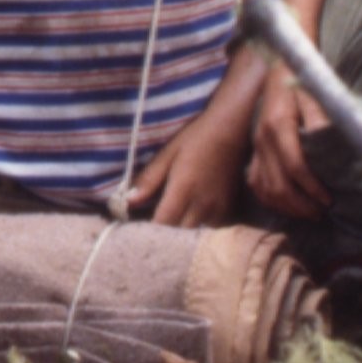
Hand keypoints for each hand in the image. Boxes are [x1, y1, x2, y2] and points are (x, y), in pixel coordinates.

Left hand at [126, 102, 246, 226]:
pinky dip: (199, 225)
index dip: (149, 229)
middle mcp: (202, 204)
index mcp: (184, 189)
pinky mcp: (229, 209)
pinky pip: (209, 227)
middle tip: (155, 221)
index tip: (140, 226)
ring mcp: (218, 209)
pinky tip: (194, 212)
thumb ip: (149, 179)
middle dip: (165, 231)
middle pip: (178, 232)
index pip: (163, 223)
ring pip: (194, 232)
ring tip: (175, 217)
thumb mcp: (168, 153)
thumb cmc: (197, 138)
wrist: (232, 130)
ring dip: (182, 228)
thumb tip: (129, 201)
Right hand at [244, 65, 331, 217]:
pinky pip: (256, 184)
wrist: (282, 66)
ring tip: (309, 213)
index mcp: (278, 125)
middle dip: (301, 204)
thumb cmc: (305, 80)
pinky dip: (271, 199)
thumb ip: (322, 120)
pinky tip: (288, 205)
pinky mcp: (255, 151)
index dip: (311, 188)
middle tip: (322, 212)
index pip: (294, 166)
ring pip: (265, 189)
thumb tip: (328, 146)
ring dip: (287, 207)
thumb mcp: (317, 94)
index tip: (329, 200)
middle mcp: (263, 139)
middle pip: (278, 184)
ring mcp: (256, 147)